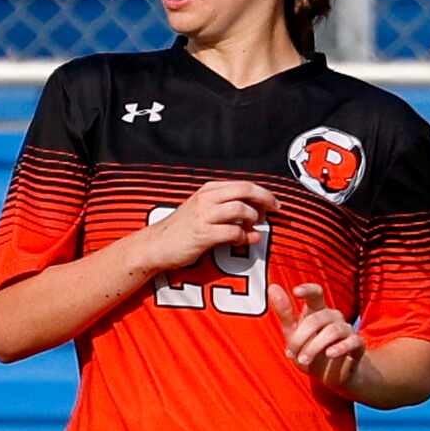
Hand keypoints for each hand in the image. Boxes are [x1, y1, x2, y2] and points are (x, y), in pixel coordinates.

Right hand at [142, 180, 279, 273]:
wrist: (154, 246)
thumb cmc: (178, 230)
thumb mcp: (199, 209)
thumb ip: (223, 207)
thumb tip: (252, 212)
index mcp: (207, 190)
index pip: (243, 184)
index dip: (263, 192)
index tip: (273, 203)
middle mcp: (206, 199)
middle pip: (246, 191)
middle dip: (266, 199)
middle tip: (275, 210)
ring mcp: (204, 216)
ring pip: (241, 209)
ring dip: (253, 219)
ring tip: (254, 227)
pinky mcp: (203, 234)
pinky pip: (233, 232)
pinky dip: (244, 237)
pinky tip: (244, 240)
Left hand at [269, 282, 365, 387]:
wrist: (332, 375)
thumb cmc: (310, 350)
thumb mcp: (293, 333)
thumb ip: (285, 313)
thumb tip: (272, 287)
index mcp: (317, 311)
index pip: (316, 293)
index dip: (308, 290)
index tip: (295, 291)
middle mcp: (334, 317)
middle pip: (317, 318)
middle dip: (300, 337)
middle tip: (290, 354)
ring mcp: (347, 330)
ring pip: (333, 331)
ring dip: (314, 347)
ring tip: (303, 360)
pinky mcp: (357, 345)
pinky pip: (352, 341)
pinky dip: (340, 348)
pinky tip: (329, 354)